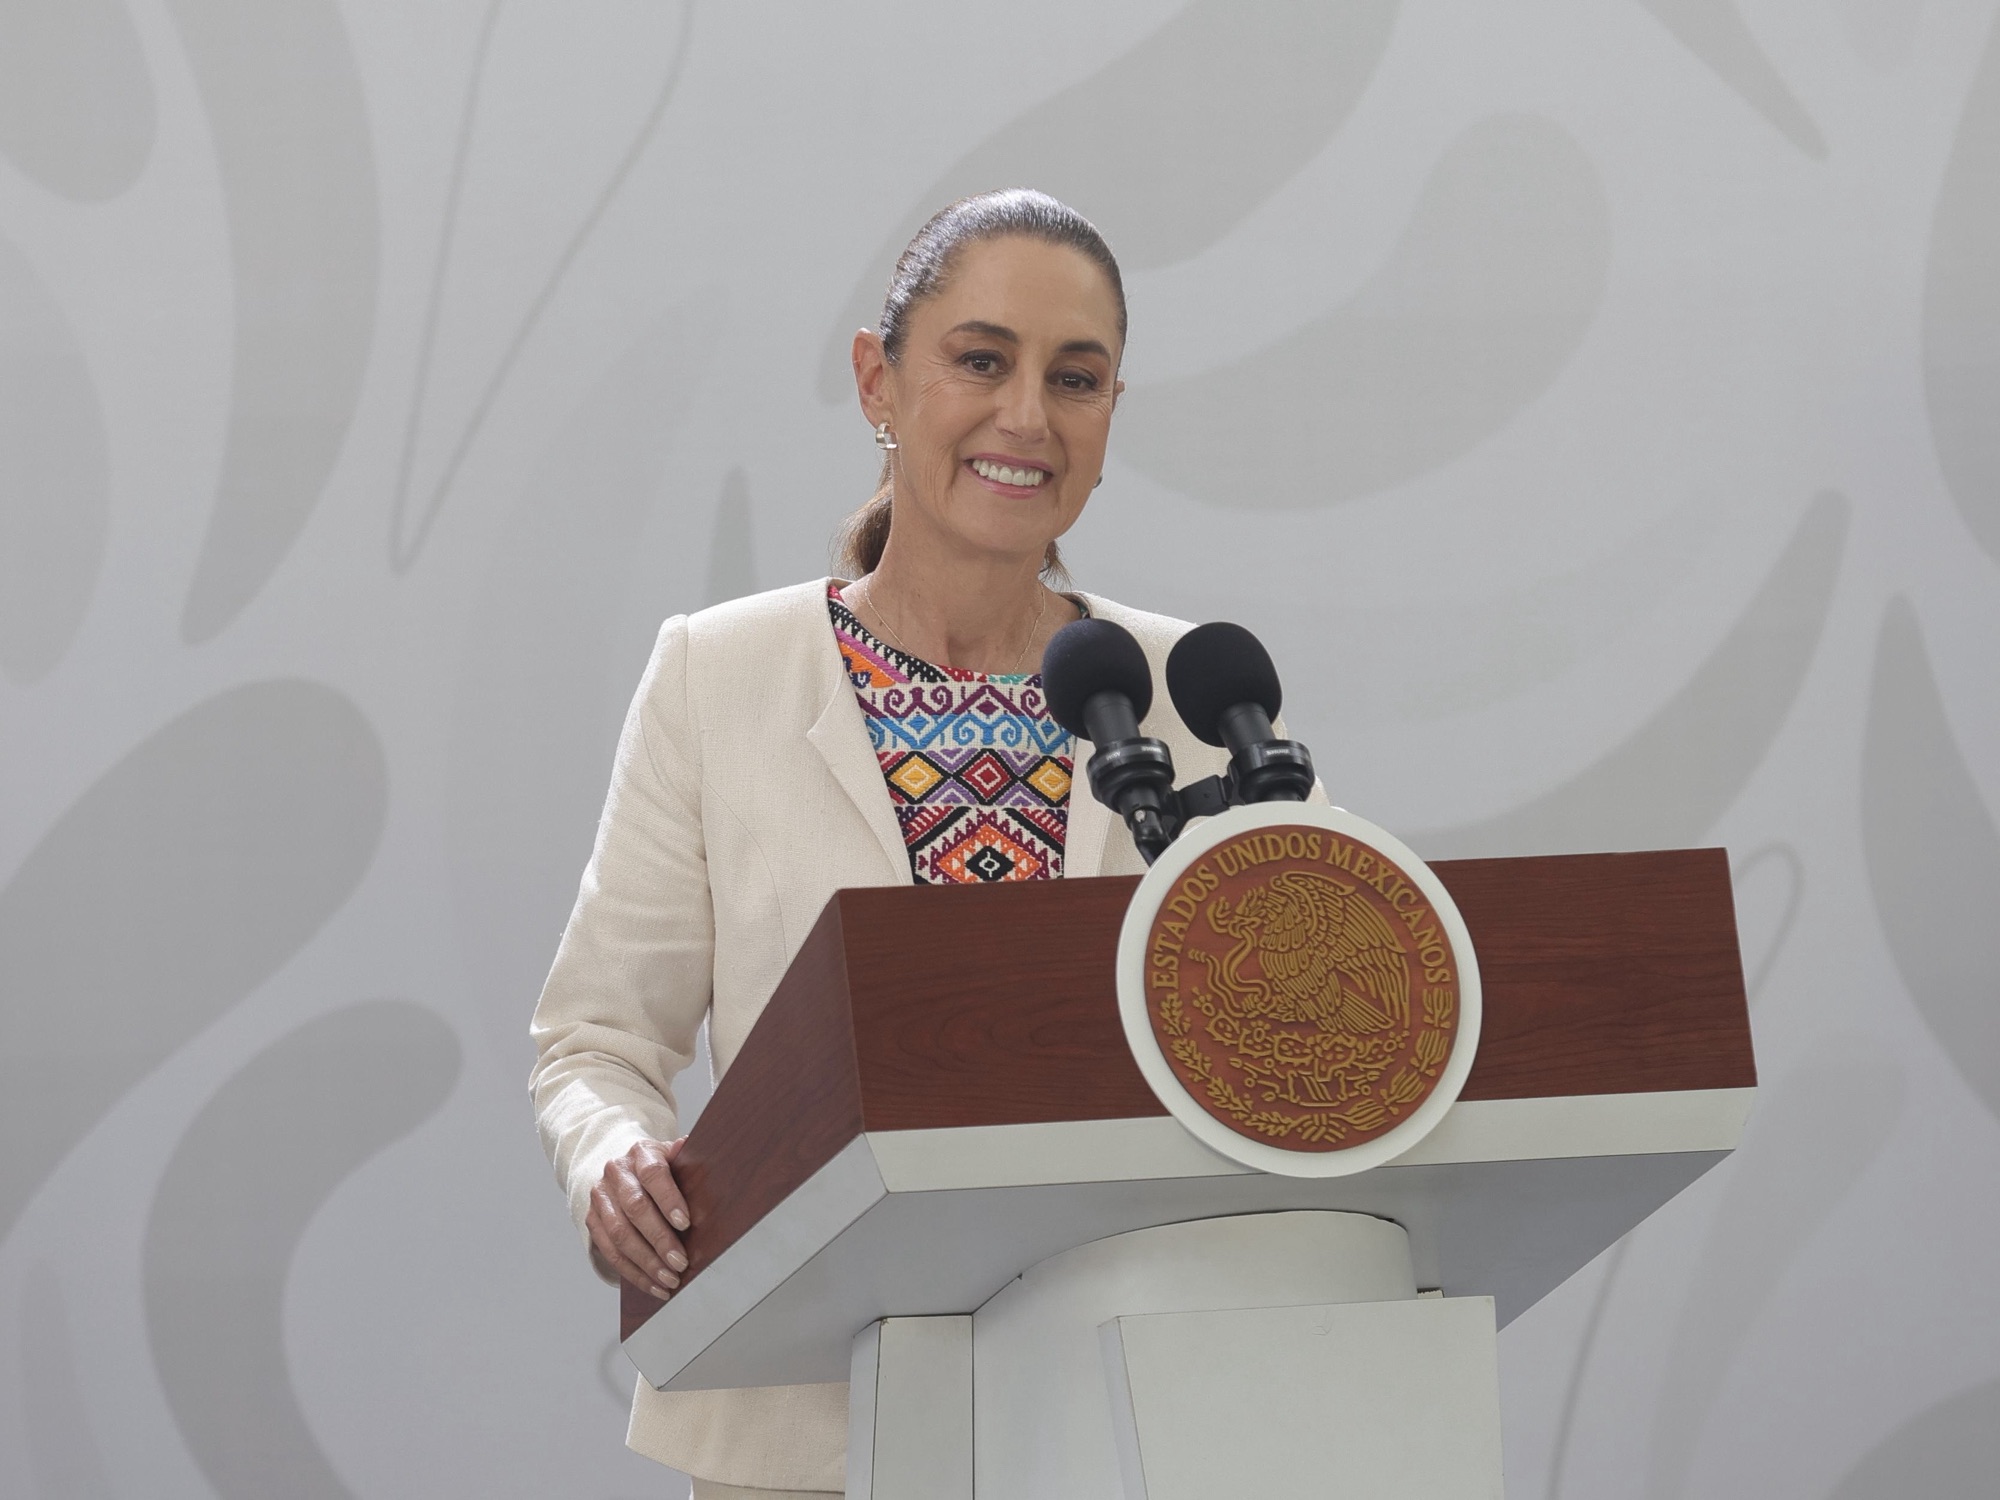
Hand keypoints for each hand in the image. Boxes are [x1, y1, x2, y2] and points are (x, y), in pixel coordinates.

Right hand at [588, 1136, 691, 1298]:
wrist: (626, 1170)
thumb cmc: (661, 1168)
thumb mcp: (675, 1158)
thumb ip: (685, 1158)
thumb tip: (688, 1145)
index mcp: (640, 1153)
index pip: (653, 1174)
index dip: (669, 1199)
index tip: (686, 1223)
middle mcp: (616, 1173)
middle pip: (635, 1208)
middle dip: (660, 1239)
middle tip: (680, 1263)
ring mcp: (600, 1197)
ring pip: (620, 1234)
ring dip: (646, 1262)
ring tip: (669, 1280)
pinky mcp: (592, 1221)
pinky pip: (611, 1252)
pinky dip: (634, 1273)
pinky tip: (653, 1285)